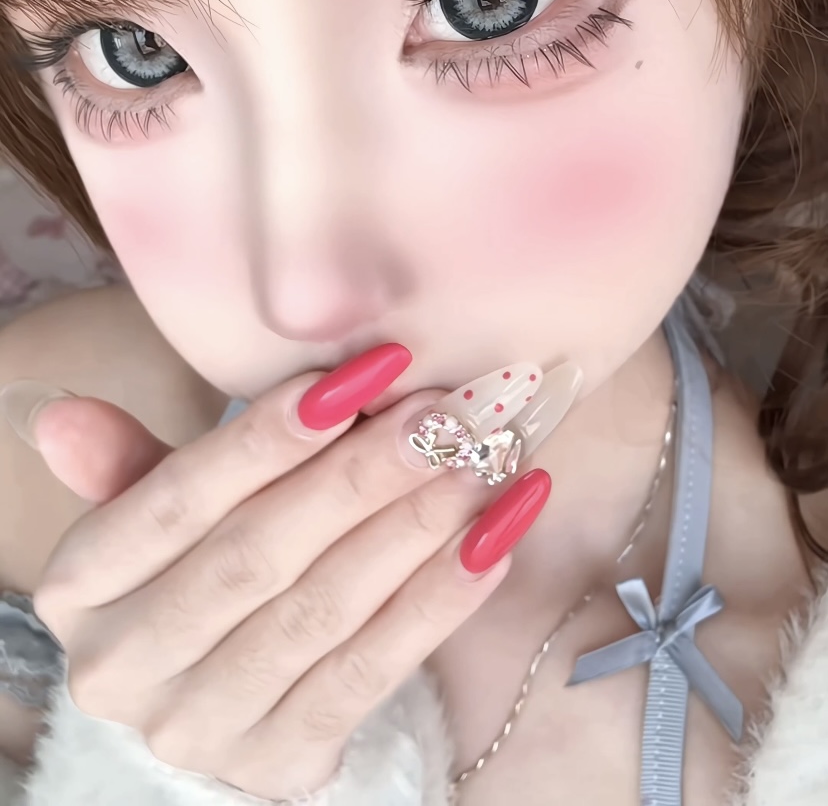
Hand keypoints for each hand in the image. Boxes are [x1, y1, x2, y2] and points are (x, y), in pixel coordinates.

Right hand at [31, 346, 552, 800]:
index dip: (268, 438)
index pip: (176, 500)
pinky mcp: (277, 764)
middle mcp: (125, 666)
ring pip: (319, 614)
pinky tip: (490, 543)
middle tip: (443, 416)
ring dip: (410, 532)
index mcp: (82, 587)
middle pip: (257, 556)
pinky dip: (435, 606)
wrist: (209, 692)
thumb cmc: (192, 569)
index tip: (359, 378)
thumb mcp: (151, 517)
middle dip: (359, 478)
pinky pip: (368, 676)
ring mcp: (201, 727)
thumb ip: (127, 466)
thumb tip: (60, 413)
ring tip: (478, 465)